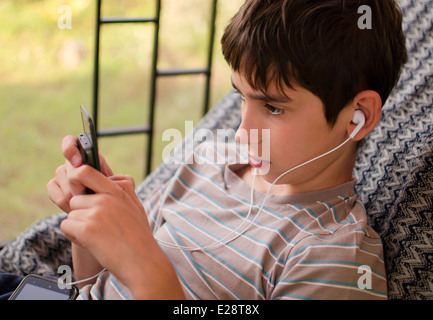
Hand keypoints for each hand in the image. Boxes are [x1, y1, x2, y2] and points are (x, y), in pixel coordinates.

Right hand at [47, 135, 112, 212]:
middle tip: (89, 193)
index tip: (78, 162)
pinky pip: (54, 192)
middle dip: (78, 182)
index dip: (70, 149)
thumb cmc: (114, 196)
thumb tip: (86, 171)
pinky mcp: (54, 186)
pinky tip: (74, 208)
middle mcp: (73, 162)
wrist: (108, 211)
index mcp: (88, 156)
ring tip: (86, 203)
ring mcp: (62, 174)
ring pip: (60, 180)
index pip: (71, 142)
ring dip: (73, 194)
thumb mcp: (117, 185)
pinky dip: (65, 203)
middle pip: (67, 166)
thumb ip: (103, 175)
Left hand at [60, 168, 183, 298]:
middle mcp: (107, 198)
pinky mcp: (87, 229)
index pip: (86, 171)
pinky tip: (91, 243)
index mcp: (118, 191)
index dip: (76, 177)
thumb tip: (113, 181)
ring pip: (71, 214)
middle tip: (97, 226)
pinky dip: (74, 236)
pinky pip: (66, 226)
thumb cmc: (140, 237)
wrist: (144, 262)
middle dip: (81, 212)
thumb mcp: (136, 207)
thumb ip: (123, 191)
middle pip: (76, 199)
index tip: (78, 189)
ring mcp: (97, 213)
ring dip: (78, 226)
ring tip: (97, 237)